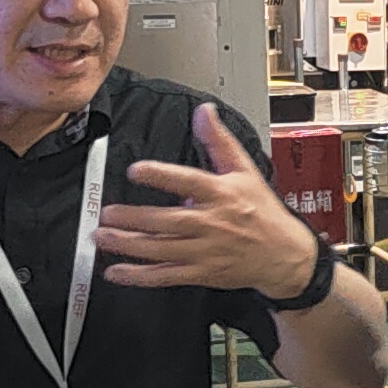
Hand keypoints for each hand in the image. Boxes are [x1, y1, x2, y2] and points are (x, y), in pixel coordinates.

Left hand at [100, 109, 325, 292]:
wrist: (284, 255)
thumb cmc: (262, 212)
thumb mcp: (245, 170)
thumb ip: (219, 141)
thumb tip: (204, 112)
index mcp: (222, 194)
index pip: (189, 181)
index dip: (162, 176)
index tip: (136, 170)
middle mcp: (212, 223)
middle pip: (168, 221)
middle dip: (134, 218)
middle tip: (107, 213)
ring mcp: (206, 251)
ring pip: (162, 249)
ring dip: (129, 245)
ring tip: (102, 236)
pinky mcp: (201, 273)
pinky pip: (166, 276)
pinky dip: (140, 276)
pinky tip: (116, 271)